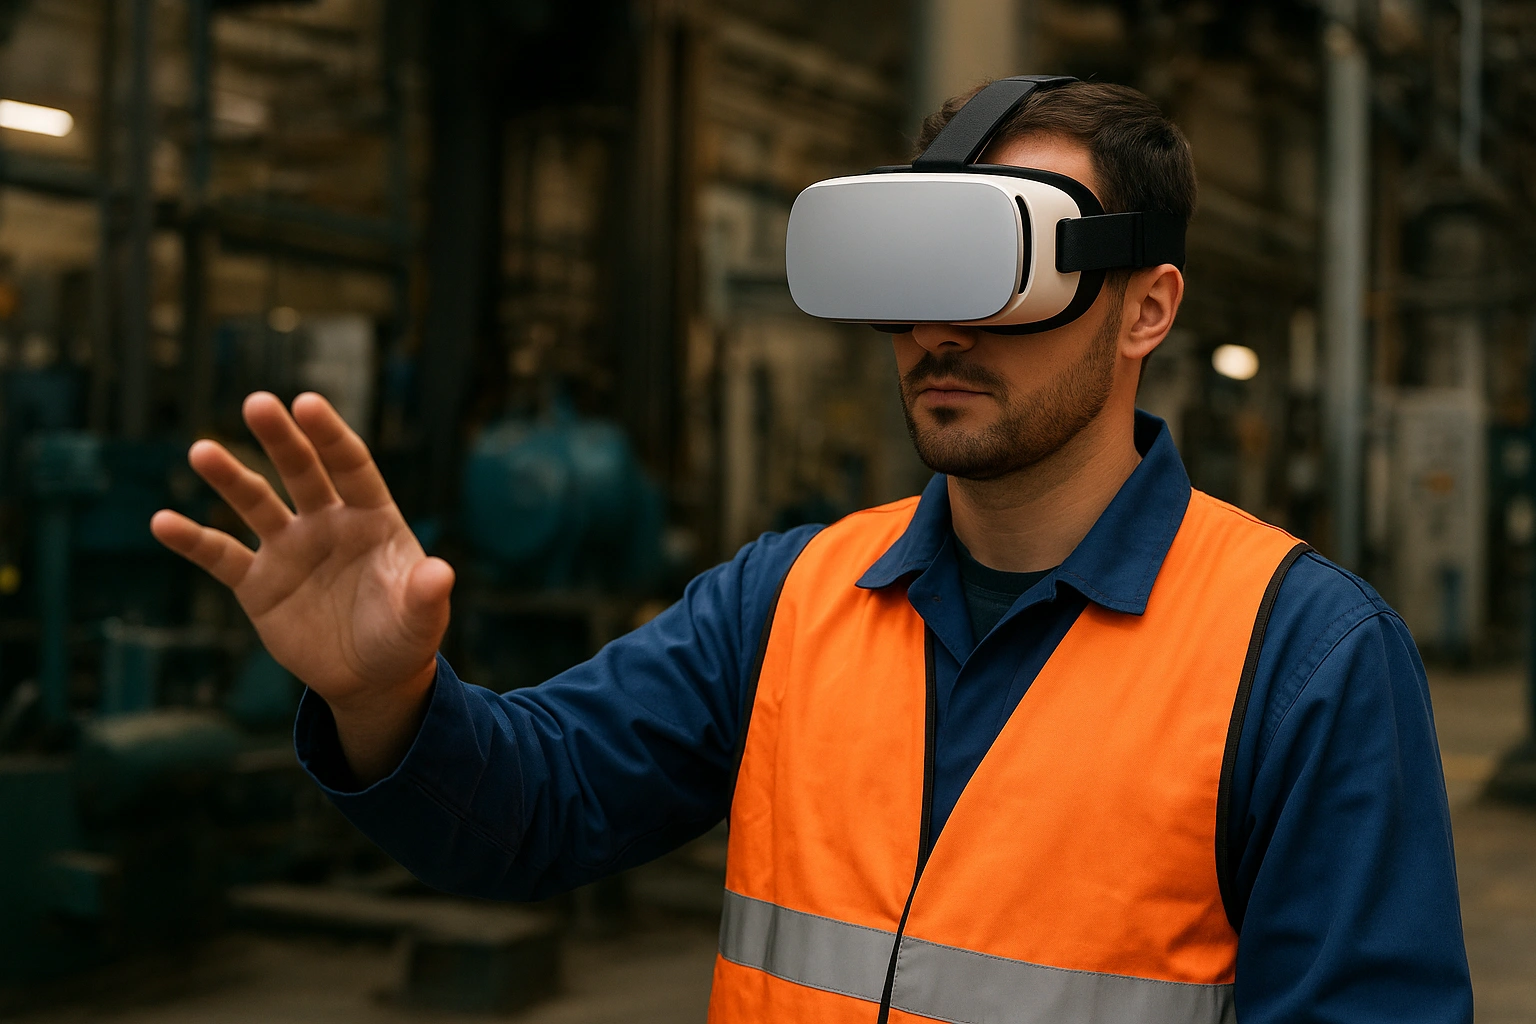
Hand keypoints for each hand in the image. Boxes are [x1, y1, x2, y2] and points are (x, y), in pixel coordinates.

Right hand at [151, 391, 453, 781]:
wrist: (370, 678)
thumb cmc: (404, 637)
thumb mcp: (421, 620)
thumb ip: (426, 594)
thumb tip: (440, 573)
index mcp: (371, 518)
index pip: (350, 466)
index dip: (329, 435)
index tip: (307, 403)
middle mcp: (327, 523)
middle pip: (301, 470)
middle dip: (280, 438)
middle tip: (258, 403)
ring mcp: (290, 549)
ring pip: (255, 503)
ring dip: (230, 477)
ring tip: (202, 450)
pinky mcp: (259, 584)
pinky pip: (221, 556)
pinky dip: (192, 540)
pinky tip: (163, 521)